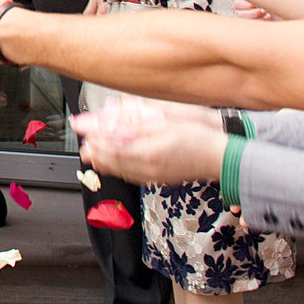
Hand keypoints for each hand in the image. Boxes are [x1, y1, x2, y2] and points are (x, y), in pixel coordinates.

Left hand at [68, 111, 224, 185]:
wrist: (219, 158)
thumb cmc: (198, 139)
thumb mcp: (166, 125)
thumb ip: (139, 126)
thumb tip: (118, 123)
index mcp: (147, 153)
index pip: (112, 151)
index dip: (96, 144)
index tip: (86, 136)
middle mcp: (148, 169)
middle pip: (113, 164)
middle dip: (96, 155)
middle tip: (85, 147)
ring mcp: (154, 177)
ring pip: (122, 172)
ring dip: (106, 163)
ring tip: (95, 156)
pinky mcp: (160, 180)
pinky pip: (133, 177)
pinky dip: (120, 170)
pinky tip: (118, 164)